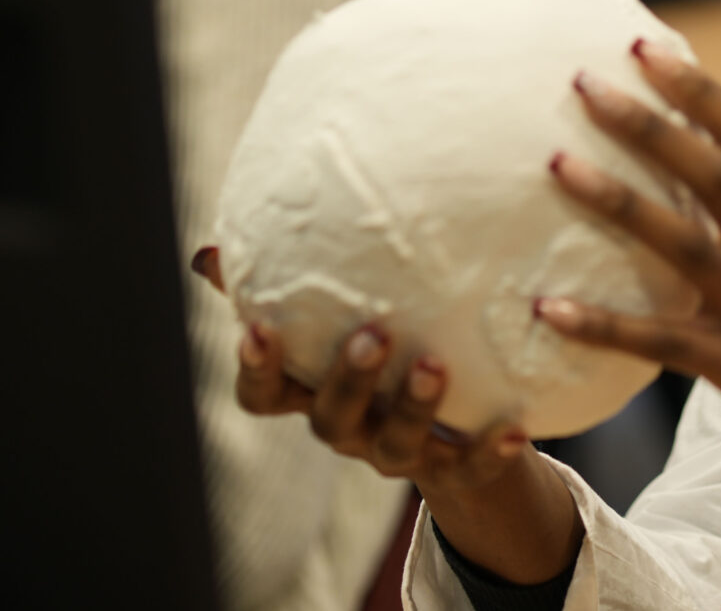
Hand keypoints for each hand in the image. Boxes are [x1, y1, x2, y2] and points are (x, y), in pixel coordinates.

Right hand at [190, 249, 527, 495]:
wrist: (449, 440)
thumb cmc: (377, 361)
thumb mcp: (328, 327)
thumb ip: (275, 289)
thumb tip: (205, 251)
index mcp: (311, 394)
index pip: (263, 396)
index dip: (257, 368)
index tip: (257, 329)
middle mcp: (347, 430)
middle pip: (329, 418)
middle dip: (348, 380)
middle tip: (372, 335)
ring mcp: (396, 454)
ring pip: (395, 444)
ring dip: (413, 406)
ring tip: (435, 365)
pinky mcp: (452, 469)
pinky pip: (469, 467)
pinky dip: (489, 451)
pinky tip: (514, 430)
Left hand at [539, 43, 720, 501]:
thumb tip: (720, 195)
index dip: (699, 90)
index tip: (648, 50)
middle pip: (710, 170)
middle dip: (647, 121)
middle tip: (583, 81)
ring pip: (681, 241)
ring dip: (615, 199)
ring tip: (556, 163)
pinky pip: (659, 341)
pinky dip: (602, 324)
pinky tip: (547, 309)